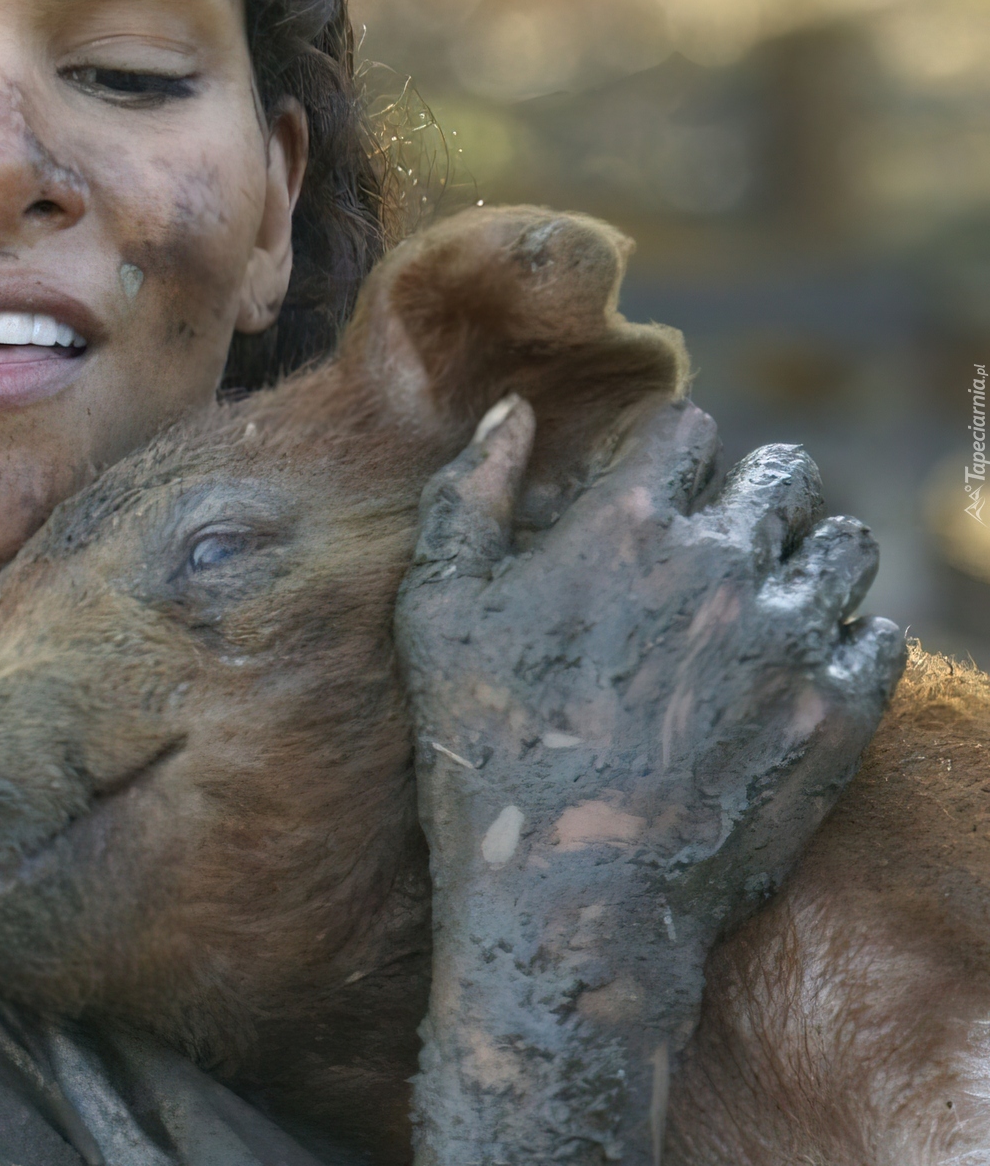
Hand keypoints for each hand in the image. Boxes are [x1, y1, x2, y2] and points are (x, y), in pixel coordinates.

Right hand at [396, 394, 904, 1164]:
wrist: (571, 902)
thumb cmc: (485, 751)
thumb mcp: (436, 612)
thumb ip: (467, 496)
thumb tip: (512, 413)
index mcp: (626, 521)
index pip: (691, 426)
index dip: (666, 457)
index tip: (649, 499)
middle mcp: (724, 561)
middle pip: (785, 472)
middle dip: (750, 493)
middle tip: (714, 545)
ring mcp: (793, 638)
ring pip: (846, 545)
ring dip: (808, 556)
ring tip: (765, 599)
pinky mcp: (839, 714)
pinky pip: (879, 635)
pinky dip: (843, 639)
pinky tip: (792, 668)